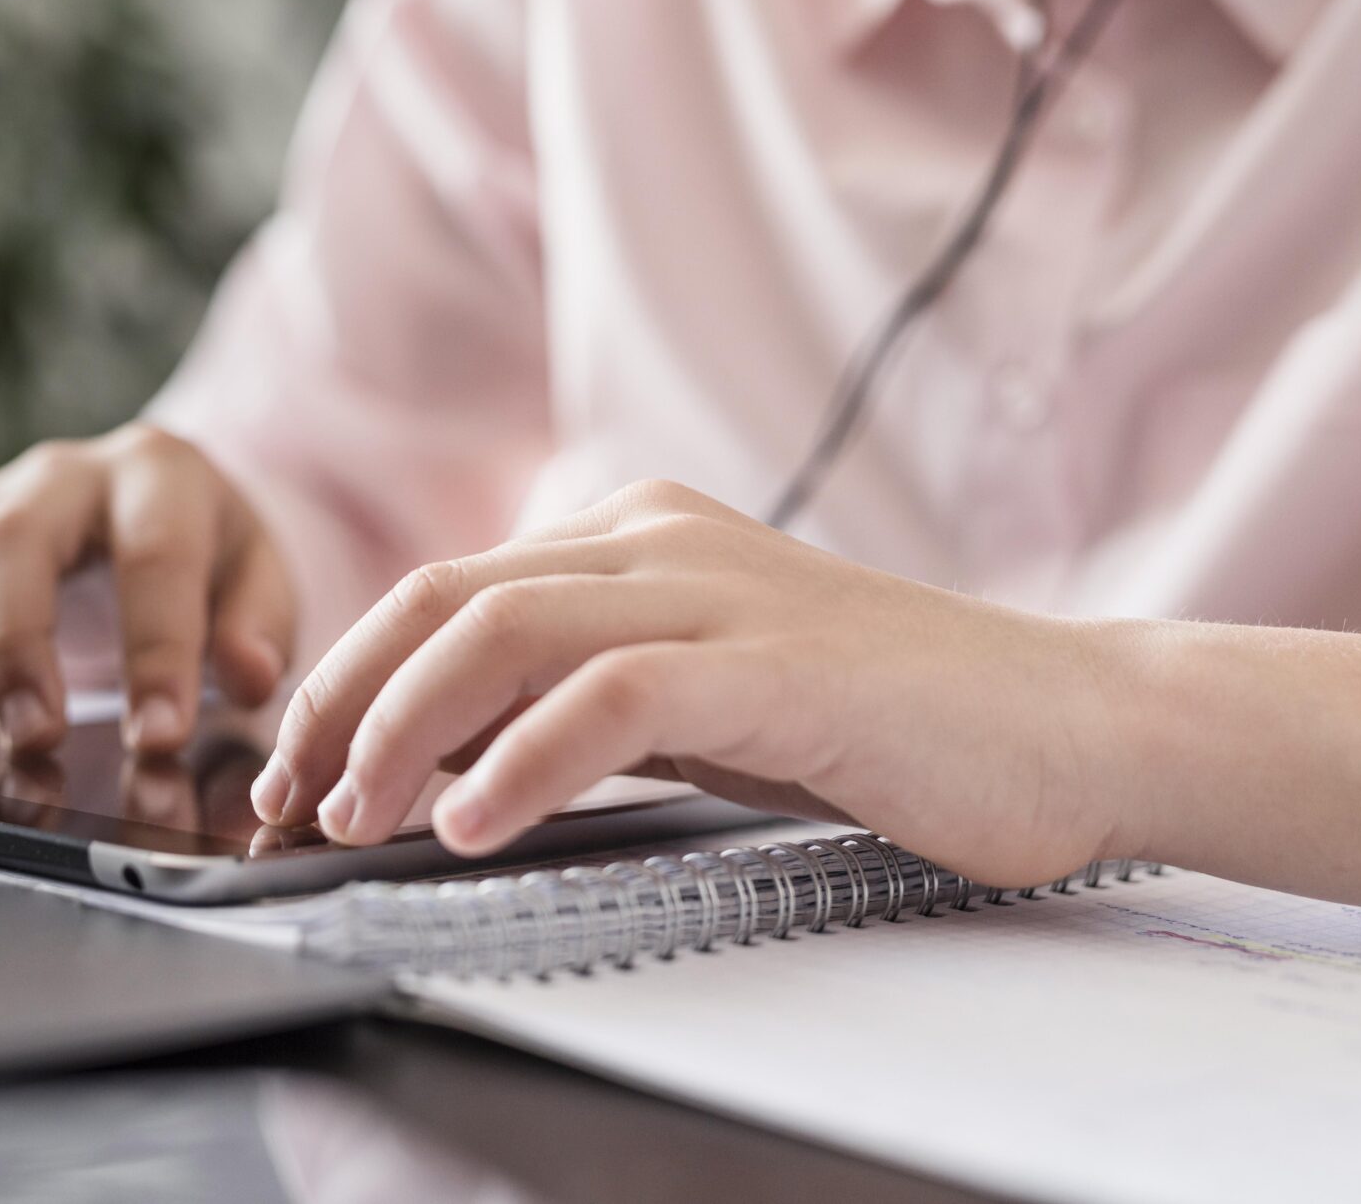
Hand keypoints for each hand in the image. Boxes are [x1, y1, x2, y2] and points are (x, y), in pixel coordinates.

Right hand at [0, 425, 294, 755]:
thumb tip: (250, 674)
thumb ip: (259, 626)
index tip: (157, 735)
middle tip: (34, 737)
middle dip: (15, 643)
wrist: (178, 517)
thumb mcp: (260, 582)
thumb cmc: (216, 563)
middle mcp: (62, 478)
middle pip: (12, 543)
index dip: (157, 645)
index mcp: (159, 477)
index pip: (152, 553)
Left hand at [252, 480, 1144, 888]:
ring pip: (502, 629)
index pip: (445, 591)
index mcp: (633, 536)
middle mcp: (657, 539)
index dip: (348, 680)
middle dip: (343, 701)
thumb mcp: (699, 703)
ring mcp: (717, 590)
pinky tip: (470, 824)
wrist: (1073, 725)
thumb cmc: (886, 725)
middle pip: (444, 597)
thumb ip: (583, 702)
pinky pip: (610, 698)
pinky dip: (522, 758)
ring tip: (354, 815)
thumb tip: (446, 754)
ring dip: (404, 727)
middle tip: (287, 800)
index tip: (293, 772)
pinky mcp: (775, 662)